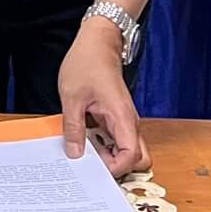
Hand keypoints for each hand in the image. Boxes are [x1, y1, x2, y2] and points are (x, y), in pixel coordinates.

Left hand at [58, 20, 147, 177]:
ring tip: (84, 154)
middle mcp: (129, 122)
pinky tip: (85, 142)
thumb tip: (75, 154)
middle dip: (119, 168)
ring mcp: (124, 120)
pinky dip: (105, 146)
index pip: (132, 156)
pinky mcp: (117, 118)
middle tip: (92, 166)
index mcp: (122, 117)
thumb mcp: (72, 97)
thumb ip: (73, 128)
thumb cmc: (87, 63)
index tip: (94, 169)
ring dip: (110, 157)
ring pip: (128, 151)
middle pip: (138, 159)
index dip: (115, 168)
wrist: (98, 42)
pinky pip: (117, 140)